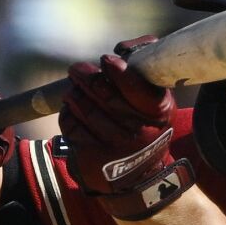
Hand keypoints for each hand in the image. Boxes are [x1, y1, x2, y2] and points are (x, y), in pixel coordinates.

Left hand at [59, 37, 194, 219]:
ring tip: (74, 88)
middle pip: (103, 95)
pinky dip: (67, 113)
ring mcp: (114, 147)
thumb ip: (144, 72)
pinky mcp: (92, 158)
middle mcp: (138, 132)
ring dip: (74, 93)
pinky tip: (71, 109)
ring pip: (84, 109)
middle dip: (86, 76)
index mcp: (158, 113)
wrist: (140, 177)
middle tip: (77, 69)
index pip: (135, 87)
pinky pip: (71, 126)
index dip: (117, 71)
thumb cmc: (146, 128)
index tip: (107, 60)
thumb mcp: (157, 103)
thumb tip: (123, 48)